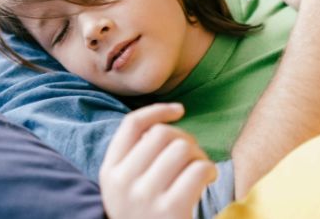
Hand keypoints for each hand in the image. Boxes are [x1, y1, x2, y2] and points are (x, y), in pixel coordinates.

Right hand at [99, 103, 216, 218]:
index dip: (158, 110)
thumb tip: (164, 120)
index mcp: (109, 172)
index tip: (179, 110)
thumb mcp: (125, 188)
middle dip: (185, 138)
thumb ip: (135, 158)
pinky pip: (198, 169)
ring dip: (199, 155)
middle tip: (193, 156)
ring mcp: (145, 196)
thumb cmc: (145, 217)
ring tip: (201, 170)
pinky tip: (208, 181)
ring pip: (182, 148)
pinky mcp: (170, 210)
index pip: (131, 125)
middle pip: (162, 134)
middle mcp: (123, 182)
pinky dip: (209, 171)